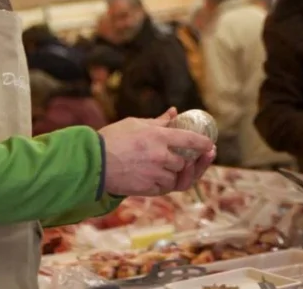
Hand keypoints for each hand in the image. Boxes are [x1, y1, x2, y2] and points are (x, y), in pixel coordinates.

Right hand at [98, 108, 214, 196]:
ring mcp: (154, 173)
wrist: (92, 163)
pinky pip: (164, 188)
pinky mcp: (147, 188)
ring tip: (167, 168)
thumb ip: (158, 122)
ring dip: (175, 174)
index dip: (203, 144)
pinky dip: (165, 183)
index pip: (190, 140)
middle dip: (186, 161)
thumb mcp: (135, 124)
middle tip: (188, 159)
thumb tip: (174, 113)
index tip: (210, 146)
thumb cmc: (111, 139)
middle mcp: (160, 155)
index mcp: (158, 136)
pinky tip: (159, 177)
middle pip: (185, 162)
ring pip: (176, 178)